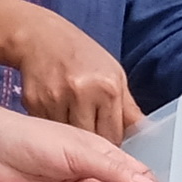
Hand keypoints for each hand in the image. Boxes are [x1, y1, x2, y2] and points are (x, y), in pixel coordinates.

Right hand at [0, 0, 137, 139]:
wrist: (41, 37)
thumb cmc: (83, 56)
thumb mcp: (115, 75)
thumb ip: (129, 109)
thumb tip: (147, 135)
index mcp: (107, 88)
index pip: (114, 136)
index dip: (113, 144)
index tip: (111, 143)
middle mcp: (81, 93)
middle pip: (90, 141)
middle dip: (92, 144)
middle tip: (92, 134)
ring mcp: (54, 98)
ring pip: (67, 139)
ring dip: (71, 138)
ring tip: (73, 122)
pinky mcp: (33, 103)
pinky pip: (48, 129)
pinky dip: (53, 129)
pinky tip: (56, 115)